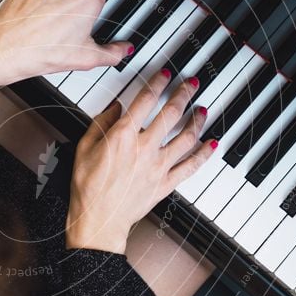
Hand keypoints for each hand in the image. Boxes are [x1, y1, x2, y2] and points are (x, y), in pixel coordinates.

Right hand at [65, 71, 217, 253]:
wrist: (98, 220)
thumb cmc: (88, 188)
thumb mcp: (84, 148)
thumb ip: (101, 123)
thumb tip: (114, 108)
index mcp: (123, 136)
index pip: (144, 101)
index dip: (157, 83)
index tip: (164, 75)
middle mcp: (144, 148)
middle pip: (170, 114)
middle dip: (184, 94)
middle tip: (192, 83)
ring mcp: (158, 166)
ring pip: (185, 138)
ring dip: (197, 121)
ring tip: (202, 110)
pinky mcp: (165, 183)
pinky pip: (190, 167)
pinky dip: (203, 154)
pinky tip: (211, 144)